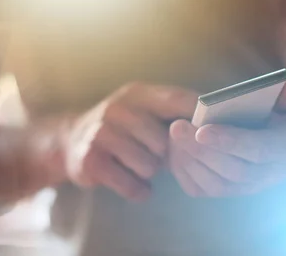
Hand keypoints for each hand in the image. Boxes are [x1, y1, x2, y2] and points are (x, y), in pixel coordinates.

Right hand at [65, 82, 198, 201]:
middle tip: (154, 154)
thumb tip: (216, 125)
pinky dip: (138, 190)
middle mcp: (117, 109)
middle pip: (164, 141)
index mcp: (136, 93)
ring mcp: (101, 133)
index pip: (177, 100)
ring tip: (137, 165)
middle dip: (164, 155)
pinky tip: (132, 183)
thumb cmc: (120, 128)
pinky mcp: (91, 160)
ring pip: (149, 166)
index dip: (197, 117)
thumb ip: (173, 112)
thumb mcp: (141, 109)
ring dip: (148, 172)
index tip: (211, 132)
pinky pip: (132, 185)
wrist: (69, 141)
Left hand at [168, 75, 285, 196]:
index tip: (202, 130)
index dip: (230, 141)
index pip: (259, 150)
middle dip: (202, 150)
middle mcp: (270, 175)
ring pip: (215, 184)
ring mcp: (248, 187)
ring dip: (190, 159)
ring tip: (173, 134)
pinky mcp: (226, 191)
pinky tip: (174, 148)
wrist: (280, 140)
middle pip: (234, 170)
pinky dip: (183, 170)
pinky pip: (201, 189)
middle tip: (176, 127)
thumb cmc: (281, 113)